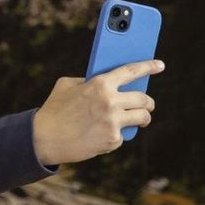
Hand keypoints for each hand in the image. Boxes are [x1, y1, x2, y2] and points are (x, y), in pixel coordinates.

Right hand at [31, 60, 163, 165]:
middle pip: (144, 99)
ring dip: (143, 118)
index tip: (159, 65)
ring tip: (138, 120)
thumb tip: (106, 83)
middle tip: (147, 104)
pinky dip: (117, 134)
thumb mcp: (66, 85)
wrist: (45, 137)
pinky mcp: (113, 139)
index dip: (148, 66)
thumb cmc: (54, 109)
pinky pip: (124, 134)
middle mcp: (110, 102)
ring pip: (142, 117)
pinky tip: (105, 134)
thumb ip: (88, 81)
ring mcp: (113, 122)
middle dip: (148, 102)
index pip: (131, 71)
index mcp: (100, 84)